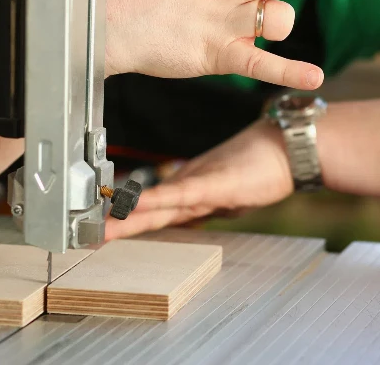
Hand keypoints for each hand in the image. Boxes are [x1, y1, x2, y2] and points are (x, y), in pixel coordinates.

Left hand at [104, 121, 294, 238]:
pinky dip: (155, 200)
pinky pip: (178, 195)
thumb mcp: (237, 192)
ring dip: (128, 215)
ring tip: (103, 225)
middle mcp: (192, 188)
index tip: (106, 227)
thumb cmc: (268, 163)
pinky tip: (134, 203)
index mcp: (196, 191)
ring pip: (157, 204)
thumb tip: (204, 214)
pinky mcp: (212, 184)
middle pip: (149, 211)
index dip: (131, 218)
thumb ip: (217, 201)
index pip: (157, 209)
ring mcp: (201, 186)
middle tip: (90, 233)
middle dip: (120, 224)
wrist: (290, 145)